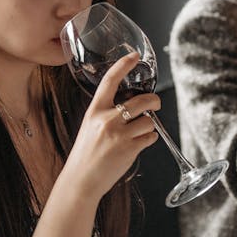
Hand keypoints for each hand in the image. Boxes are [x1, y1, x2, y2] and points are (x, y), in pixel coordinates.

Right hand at [65, 52, 159, 198]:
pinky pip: (150, 137)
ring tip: (138, 134)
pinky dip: (149, 139)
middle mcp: (107, 119)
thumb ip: (107, 113)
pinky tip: (138, 144)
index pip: (110, 80)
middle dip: (154, 101)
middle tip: (155, 104)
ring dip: (148, 126)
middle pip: (142, 100)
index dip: (123, 65)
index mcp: (95, 110)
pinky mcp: (130, 149)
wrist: (81, 180)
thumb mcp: (90, 126)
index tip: (134, 56)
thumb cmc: (86, 154)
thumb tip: (131, 105)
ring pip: (149, 120)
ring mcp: (119, 134)